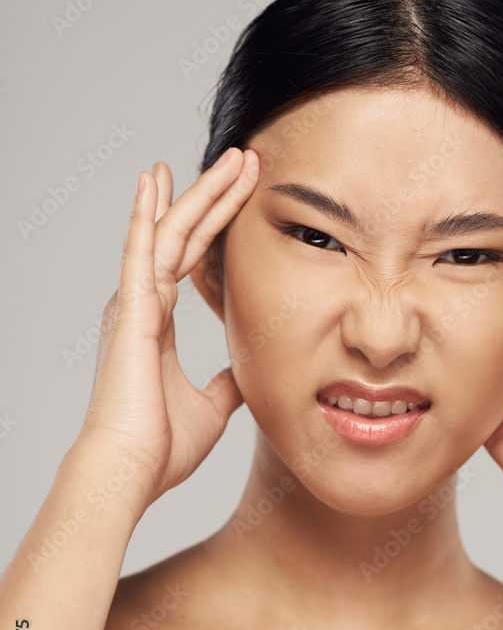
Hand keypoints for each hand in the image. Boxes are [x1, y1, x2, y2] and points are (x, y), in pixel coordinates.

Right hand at [77, 147, 259, 509]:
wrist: (130, 470)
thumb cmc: (160, 447)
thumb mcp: (211, 407)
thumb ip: (226, 383)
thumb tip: (245, 373)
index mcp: (158, 324)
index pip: (194, 259)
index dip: (217, 224)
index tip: (239, 193)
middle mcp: (143, 305)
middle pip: (185, 235)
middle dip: (214, 195)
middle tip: (241, 159)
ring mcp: (135, 304)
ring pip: (171, 233)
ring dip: (201, 194)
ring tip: (228, 158)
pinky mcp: (131, 310)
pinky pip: (142, 251)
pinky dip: (147, 214)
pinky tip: (154, 180)